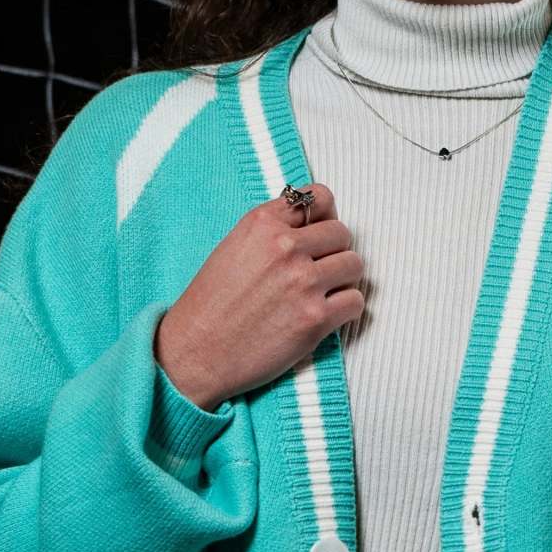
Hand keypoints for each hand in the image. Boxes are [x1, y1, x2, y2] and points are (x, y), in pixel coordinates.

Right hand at [154, 182, 363, 410]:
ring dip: (343, 281)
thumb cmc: (210, 305)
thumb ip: (272, 232)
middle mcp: (285, 247)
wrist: (195, 353)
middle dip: (334, 252)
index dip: (325, 217)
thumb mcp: (233, 247)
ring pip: (354, 266)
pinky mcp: (315, 318)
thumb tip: (314, 226)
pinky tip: (326, 316)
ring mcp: (303, 282)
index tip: (319, 236)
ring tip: (322, 295)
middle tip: (318, 272)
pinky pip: (355, 302)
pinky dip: (346, 309)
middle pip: (342, 234)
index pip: (320, 198)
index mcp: (263, 224)